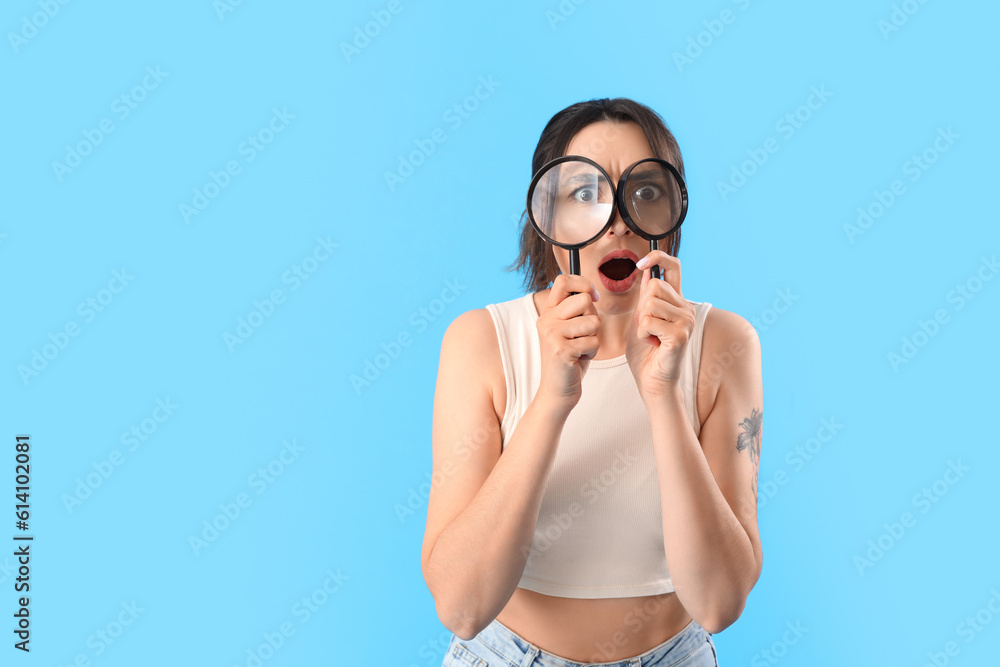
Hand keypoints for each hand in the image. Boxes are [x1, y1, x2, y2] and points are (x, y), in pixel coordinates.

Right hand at [535, 273, 601, 408]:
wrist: (557, 390)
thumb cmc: (570, 358)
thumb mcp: (570, 329)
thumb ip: (576, 310)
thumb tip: (592, 292)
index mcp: (548, 312)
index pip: (563, 280)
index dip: (584, 283)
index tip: (594, 297)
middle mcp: (546, 320)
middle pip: (584, 300)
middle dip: (593, 317)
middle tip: (583, 334)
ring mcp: (552, 334)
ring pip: (593, 321)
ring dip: (594, 337)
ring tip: (581, 348)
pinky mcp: (561, 350)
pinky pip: (594, 341)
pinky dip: (592, 351)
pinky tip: (579, 359)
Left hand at [625, 250, 695, 401]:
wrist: (652, 381)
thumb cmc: (646, 353)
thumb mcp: (641, 318)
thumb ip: (645, 297)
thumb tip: (646, 271)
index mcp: (677, 302)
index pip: (674, 267)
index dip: (658, 258)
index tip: (640, 263)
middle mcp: (686, 308)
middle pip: (654, 286)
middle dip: (642, 307)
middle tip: (648, 328)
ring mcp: (686, 321)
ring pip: (650, 304)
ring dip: (641, 323)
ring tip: (651, 337)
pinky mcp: (681, 335)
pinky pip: (648, 321)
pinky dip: (643, 334)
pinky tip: (653, 344)